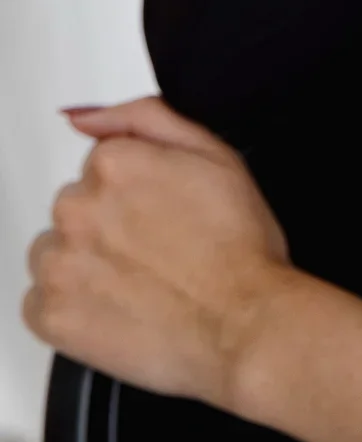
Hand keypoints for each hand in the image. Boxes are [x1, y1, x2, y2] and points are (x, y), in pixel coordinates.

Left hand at [22, 95, 293, 409]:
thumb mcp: (215, 154)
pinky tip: (114, 308)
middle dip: (107, 226)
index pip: (101, 167)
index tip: (160, 216)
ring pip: (54, 252)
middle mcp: (78, 208)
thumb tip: (86, 116)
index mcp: (115, 163)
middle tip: (155, 251)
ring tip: (136, 283)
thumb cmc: (238, 249)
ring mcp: (61, 263)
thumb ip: (145, 117)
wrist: (243, 325)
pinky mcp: (51, 315)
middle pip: (75, 208)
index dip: (137, 194)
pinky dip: (70, 307)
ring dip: (84, 265)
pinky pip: (38, 302)